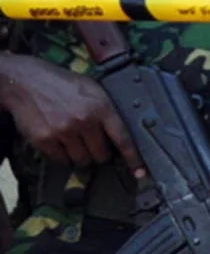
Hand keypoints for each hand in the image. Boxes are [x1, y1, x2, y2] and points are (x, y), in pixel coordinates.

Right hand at [0, 58, 138, 172]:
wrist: (25, 81)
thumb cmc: (62, 85)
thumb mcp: (93, 90)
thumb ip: (108, 111)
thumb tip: (122, 136)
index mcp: (101, 107)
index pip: (123, 139)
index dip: (133, 158)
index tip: (140, 172)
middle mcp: (84, 121)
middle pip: (101, 156)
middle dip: (98, 152)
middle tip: (89, 141)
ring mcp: (63, 131)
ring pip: (81, 160)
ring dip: (79, 155)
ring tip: (72, 138)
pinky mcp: (44, 140)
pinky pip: (60, 160)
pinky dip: (61, 155)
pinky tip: (58, 139)